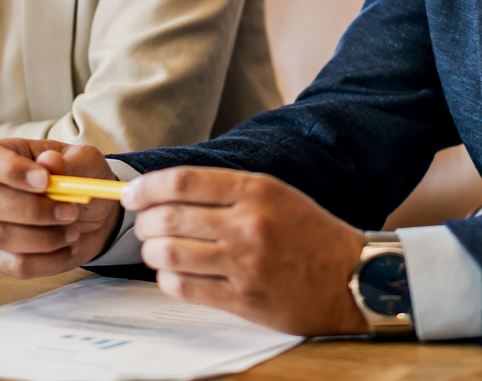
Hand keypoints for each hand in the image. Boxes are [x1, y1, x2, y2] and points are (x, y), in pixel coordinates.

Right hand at [0, 139, 123, 279]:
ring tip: (74, 230)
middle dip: (32, 210)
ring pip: (1, 236)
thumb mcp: (87, 163)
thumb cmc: (83, 179)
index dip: (10, 170)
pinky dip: (50, 261)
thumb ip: (70, 163)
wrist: (97, 214)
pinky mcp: (4, 257)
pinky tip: (68, 248)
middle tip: (71, 212)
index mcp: (7, 156)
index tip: (45, 181)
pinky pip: (17, 265)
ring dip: (46, 237)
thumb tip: (49, 161)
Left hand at [127, 167, 367, 336]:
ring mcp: (245, 264)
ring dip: (152, 252)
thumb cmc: (308, 233)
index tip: (131, 193)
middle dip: (144, 222)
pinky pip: (183, 287)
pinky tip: (174, 273)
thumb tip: (165, 189)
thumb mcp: (274, 194)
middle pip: (168, 218)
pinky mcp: (243, 299)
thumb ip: (225, 190)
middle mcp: (249, 225)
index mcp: (256, 190)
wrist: (350, 277)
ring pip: (168, 254)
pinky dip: (167, 279)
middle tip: (144, 225)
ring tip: (157, 250)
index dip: (146, 187)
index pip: (182, 182)